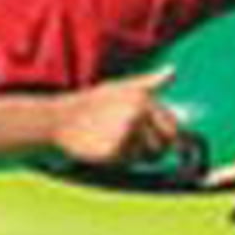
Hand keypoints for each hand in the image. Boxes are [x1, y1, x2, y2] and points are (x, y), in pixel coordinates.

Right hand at [51, 69, 181, 168]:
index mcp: (143, 97)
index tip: (149, 135)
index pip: (173, 125)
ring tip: (117, 142)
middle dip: (155, 148)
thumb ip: (150, 82)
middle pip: (165, 143)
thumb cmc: (94, 103)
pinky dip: (122, 160)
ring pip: (148, 155)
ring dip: (138, 155)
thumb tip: (173, 71)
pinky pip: (131, 162)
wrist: (61, 119)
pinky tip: (107, 148)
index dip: (164, 135)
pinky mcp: (115, 150)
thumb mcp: (122, 86)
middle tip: (133, 143)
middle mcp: (138, 112)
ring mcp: (127, 131)